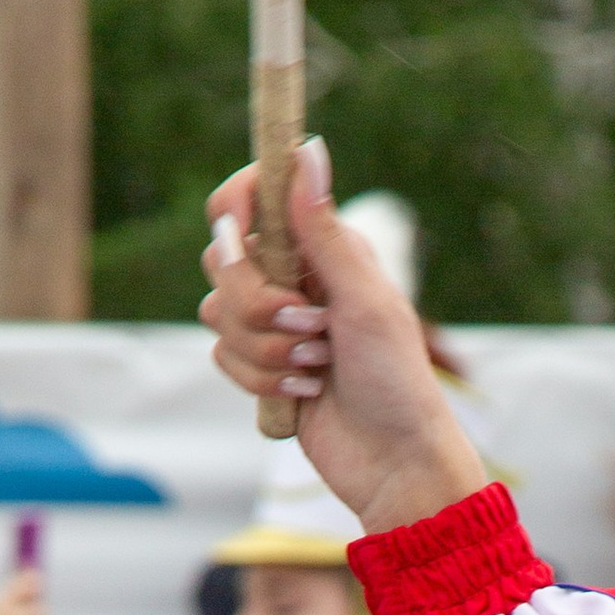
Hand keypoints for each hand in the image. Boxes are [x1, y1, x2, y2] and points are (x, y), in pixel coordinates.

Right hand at [201, 140, 488, 534]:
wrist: (394, 462)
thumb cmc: (397, 381)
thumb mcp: (366, 302)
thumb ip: (325, 232)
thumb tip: (305, 151)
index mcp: (324, 246)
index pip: (254, 197)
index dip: (237, 207)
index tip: (241, 234)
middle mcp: (294, 275)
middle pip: (222, 258)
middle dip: (257, 302)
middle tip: (314, 329)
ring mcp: (273, 321)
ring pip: (218, 312)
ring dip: (267, 349)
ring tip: (319, 368)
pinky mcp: (260, 365)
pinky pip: (223, 355)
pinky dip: (262, 380)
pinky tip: (307, 394)